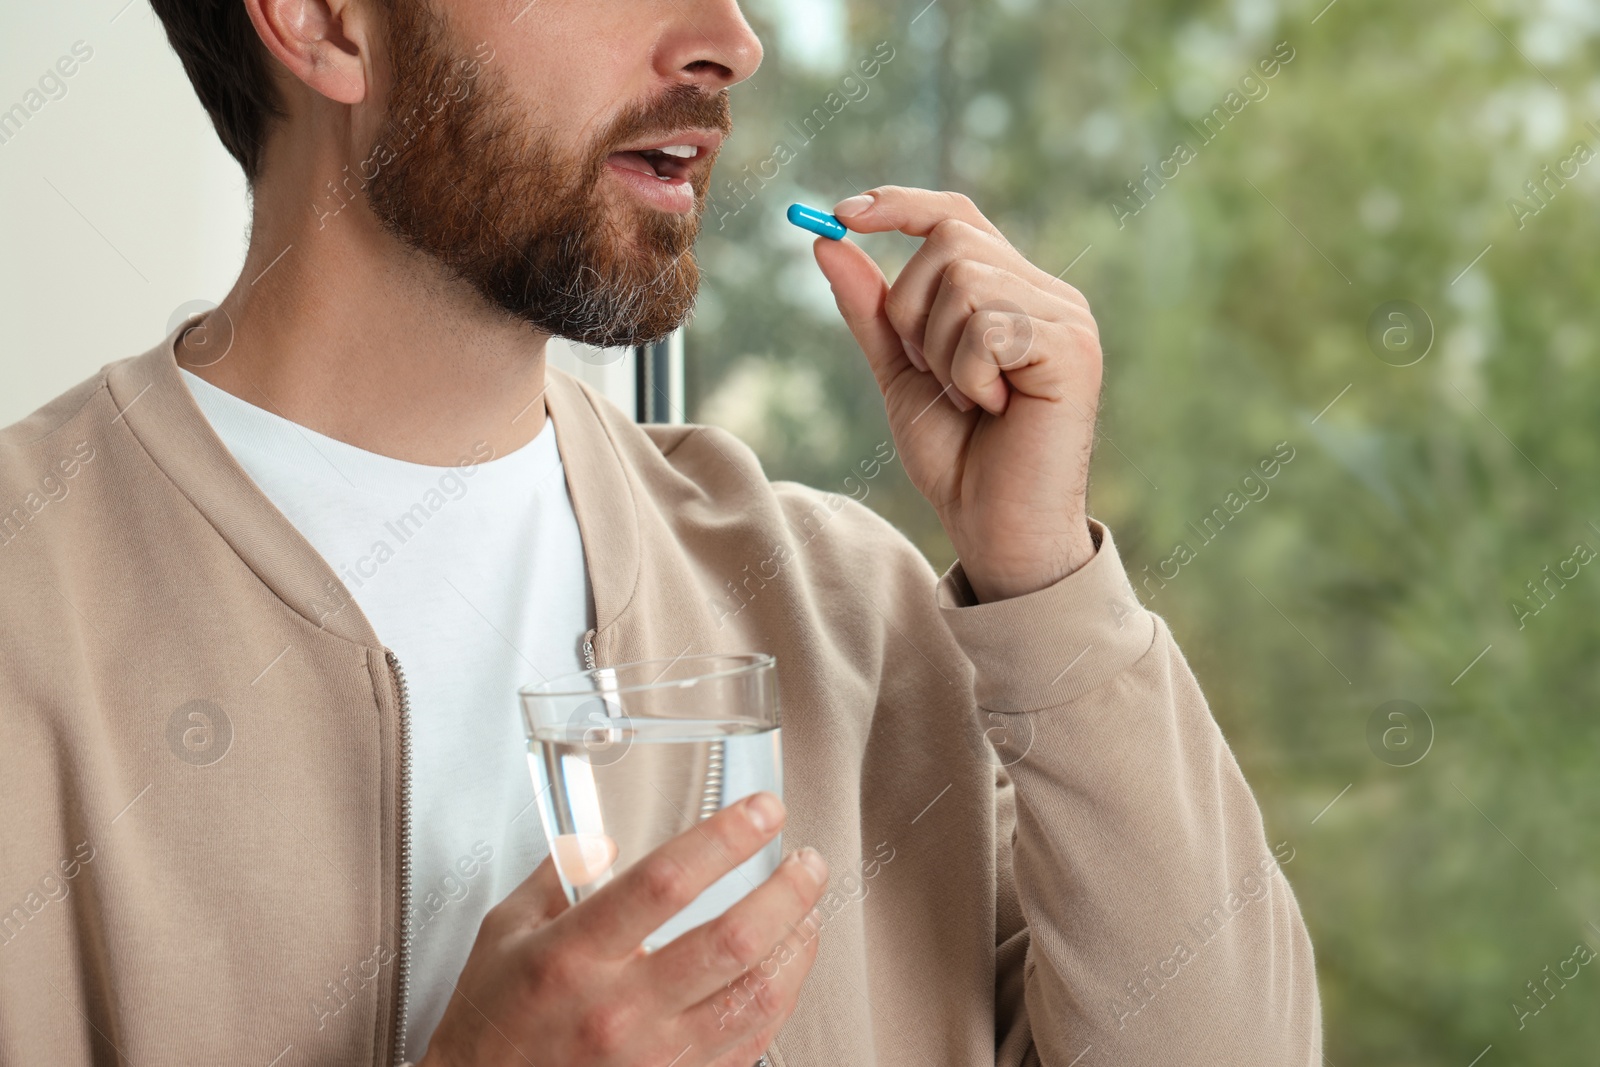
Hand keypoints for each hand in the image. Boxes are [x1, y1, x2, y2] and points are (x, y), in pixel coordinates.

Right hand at [419, 793, 827, 1066]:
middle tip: (806, 862)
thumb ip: (558, 875)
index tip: (761, 811)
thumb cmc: (491, 1024)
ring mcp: (651, 1058)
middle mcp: (619, 1009)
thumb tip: (601, 839)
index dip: (724, 840)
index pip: (665, 882)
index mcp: (573, 955)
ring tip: (808, 913)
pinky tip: (782, 974)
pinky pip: (747, 1046)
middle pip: (732, 941)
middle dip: (787, 892)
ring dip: (798, 948)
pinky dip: (776, 1003)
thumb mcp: (503, 932)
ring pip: (755, 999)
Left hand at [813, 187, 1102, 602]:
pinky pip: (987, 323)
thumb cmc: (958, 459)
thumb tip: (825, 242)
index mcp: (1010, 292)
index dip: (899, 204)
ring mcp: (1065, 317)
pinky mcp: (1072, 346)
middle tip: (932, 375)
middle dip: (911, 311)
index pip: (955, 214)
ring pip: (965, 279)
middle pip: (950, 239)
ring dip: (940, 350)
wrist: (997, 529)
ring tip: (968, 399)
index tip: (840, 214)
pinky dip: (967, 373)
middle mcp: (1046, 293)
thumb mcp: (900, 373)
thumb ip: (870, 311)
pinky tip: (992, 408)